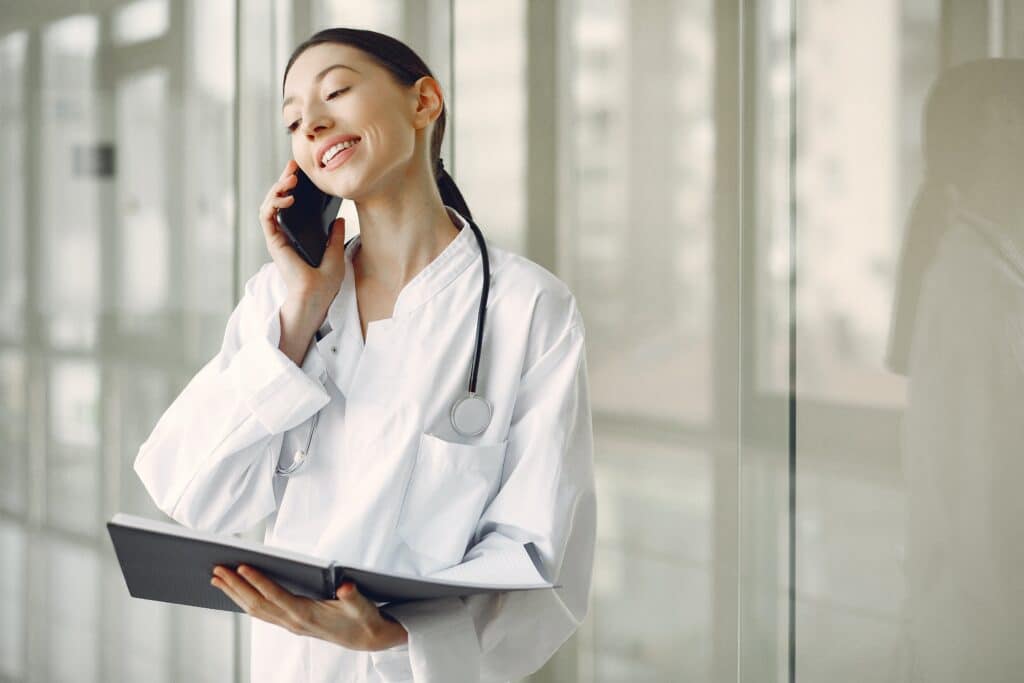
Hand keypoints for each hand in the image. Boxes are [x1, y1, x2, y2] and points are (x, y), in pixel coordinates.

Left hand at [211, 564, 407, 650]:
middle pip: (258, 604)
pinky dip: (244, 601)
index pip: (276, 596)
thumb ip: (353, 596)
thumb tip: (345, 587)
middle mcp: (294, 622)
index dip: (259, 582)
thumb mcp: (363, 607)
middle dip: (236, 587)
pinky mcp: (290, 622)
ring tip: (217, 579)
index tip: (242, 566)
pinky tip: (236, 592)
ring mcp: (289, 624)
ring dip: (235, 594)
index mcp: (308, 615)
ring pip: (255, 610)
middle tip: (217, 570)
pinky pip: (261, 612)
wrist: (367, 639)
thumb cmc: (363, 619)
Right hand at [259, 159, 347, 299]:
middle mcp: (286, 234)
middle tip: (293, 166)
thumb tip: (339, 218)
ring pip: (270, 204)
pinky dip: (274, 203)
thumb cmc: (326, 282)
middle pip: (280, 200)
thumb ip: (334, 236)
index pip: (294, 205)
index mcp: (299, 235)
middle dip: (284, 180)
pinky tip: (288, 197)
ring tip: (290, 179)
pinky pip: (267, 216)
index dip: (295, 187)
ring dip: (278, 188)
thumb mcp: (336, 253)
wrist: (317, 296)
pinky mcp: (274, 241)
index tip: (302, 172)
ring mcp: (278, 236)